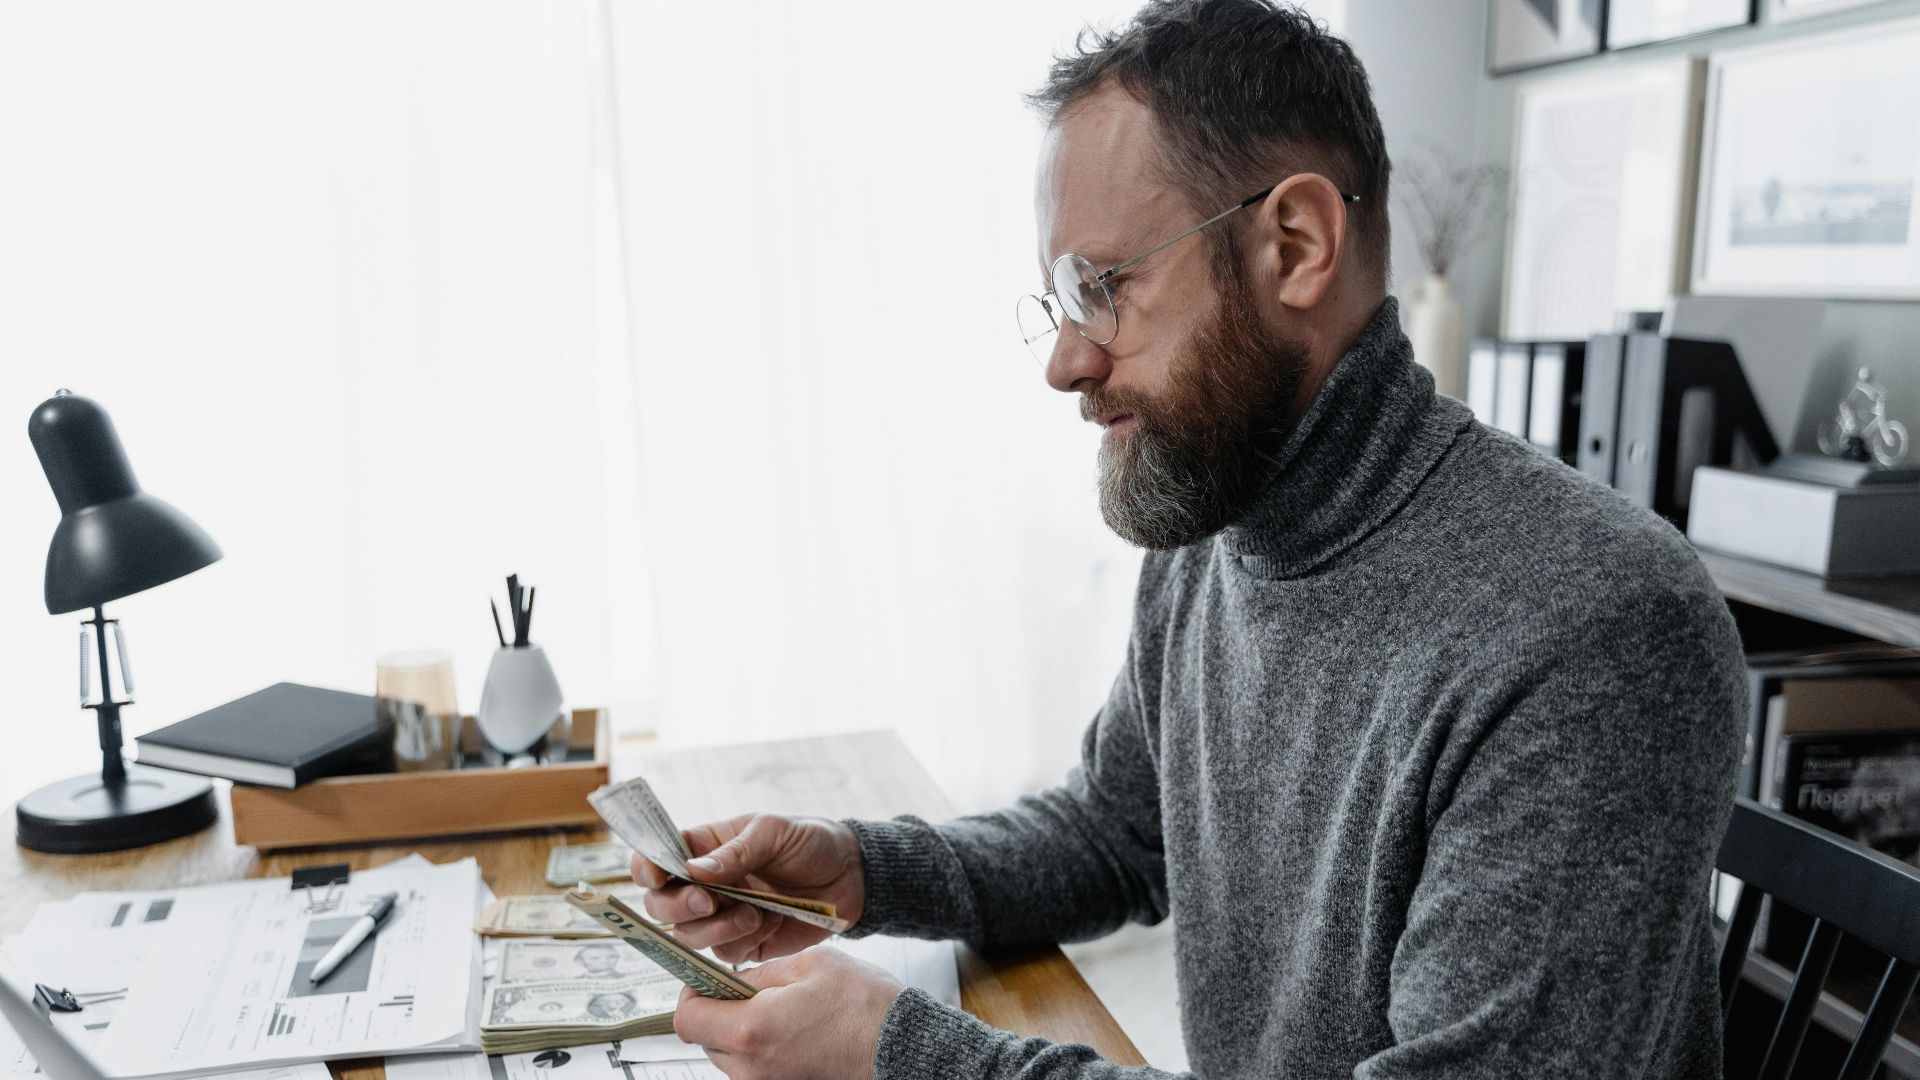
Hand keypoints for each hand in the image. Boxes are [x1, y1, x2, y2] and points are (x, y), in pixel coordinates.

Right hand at [633, 813, 864, 962]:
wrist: (850, 877)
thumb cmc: (810, 842)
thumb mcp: (774, 832)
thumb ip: (735, 852)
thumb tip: (693, 870)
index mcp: (703, 848)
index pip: (656, 858)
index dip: (646, 868)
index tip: (657, 876)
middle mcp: (704, 885)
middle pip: (661, 905)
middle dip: (678, 907)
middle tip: (709, 901)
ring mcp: (721, 916)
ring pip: (689, 935)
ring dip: (715, 928)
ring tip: (753, 912)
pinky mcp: (744, 943)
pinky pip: (724, 954)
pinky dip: (743, 941)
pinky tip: (770, 921)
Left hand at [673, 946, 901, 1079]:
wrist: (902, 1048)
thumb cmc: (863, 1004)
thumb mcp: (810, 963)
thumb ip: (760, 973)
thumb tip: (734, 981)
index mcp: (751, 1030)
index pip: (688, 1018)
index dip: (694, 993)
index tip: (710, 979)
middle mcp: (750, 1067)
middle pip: (705, 1038)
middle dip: (719, 1010)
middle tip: (753, 988)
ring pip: (728, 1054)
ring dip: (741, 1029)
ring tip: (781, 1008)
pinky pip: (754, 1066)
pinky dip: (761, 1045)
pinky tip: (794, 1027)